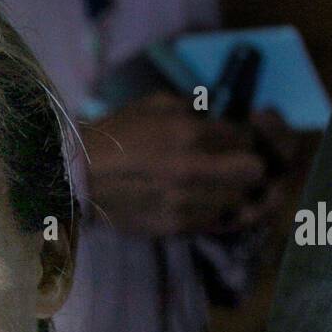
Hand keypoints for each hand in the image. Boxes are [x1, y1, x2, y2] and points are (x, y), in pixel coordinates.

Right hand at [79, 91, 295, 236]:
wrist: (78, 179)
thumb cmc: (114, 135)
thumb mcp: (155, 105)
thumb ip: (195, 108)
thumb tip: (222, 116)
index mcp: (188, 133)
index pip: (246, 137)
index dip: (247, 135)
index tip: (237, 137)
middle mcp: (193, 170)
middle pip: (254, 172)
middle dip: (250, 164)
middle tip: (238, 162)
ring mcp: (186, 203)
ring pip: (240, 201)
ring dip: (235, 191)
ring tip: (220, 183)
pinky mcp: (176, 227)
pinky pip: (218, 221)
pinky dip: (219, 211)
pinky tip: (205, 201)